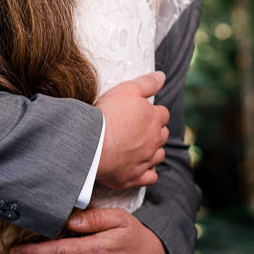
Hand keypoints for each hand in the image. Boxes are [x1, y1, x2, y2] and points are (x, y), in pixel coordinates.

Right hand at [95, 71, 168, 189]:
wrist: (91, 143)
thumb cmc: (107, 114)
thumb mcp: (127, 89)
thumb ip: (147, 83)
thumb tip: (162, 76)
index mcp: (154, 119)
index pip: (162, 114)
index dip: (153, 113)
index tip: (142, 113)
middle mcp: (154, 141)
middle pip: (162, 135)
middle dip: (154, 132)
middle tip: (138, 129)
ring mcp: (146, 160)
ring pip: (158, 156)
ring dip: (152, 152)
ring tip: (139, 148)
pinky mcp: (135, 177)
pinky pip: (150, 178)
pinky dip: (148, 173)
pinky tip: (140, 168)